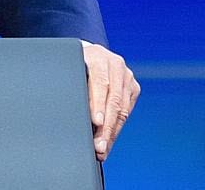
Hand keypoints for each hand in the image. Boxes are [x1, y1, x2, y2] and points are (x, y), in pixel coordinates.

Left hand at [83, 42, 139, 161]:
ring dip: (112, 131)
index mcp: (98, 57)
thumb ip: (74, 87)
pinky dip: (117, 127)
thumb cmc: (76, 66)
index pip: (101, 82)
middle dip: (106, 125)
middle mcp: (115, 64)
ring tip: (103, 148)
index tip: (96, 122)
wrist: (90, 56)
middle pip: (114, 99)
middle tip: (99, 145)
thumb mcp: (71, 71)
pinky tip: (109, 139)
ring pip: (122, 108)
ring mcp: (126, 75)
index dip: (98, 104)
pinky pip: (127, 110)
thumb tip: (73, 115)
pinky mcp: (133, 86)